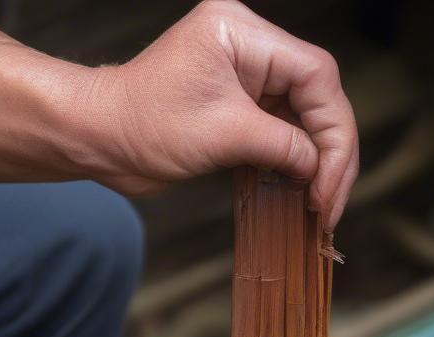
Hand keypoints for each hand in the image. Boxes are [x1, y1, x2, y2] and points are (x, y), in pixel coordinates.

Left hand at [87, 0, 358, 225]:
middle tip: (328, 202)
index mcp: (244, 34)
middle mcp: (252, 47)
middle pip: (319, 97)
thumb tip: (321, 169)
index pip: (316, 76)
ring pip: (308, 118)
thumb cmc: (144, 124)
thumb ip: (282, 146)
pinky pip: (288, 131)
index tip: (327, 182)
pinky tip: (303, 193)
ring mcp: (250, 76)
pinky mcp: (244, 105)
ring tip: (320, 205)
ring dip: (319, 163)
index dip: (333, 133)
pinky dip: (298, 164)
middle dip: (331, 153)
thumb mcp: (223, 135)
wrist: (101, 138)